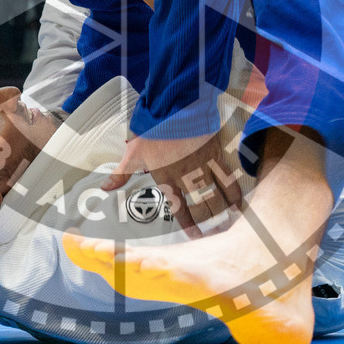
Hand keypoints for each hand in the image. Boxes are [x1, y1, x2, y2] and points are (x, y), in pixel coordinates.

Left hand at [101, 132, 242, 229]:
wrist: (174, 106)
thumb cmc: (153, 129)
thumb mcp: (133, 151)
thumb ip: (121, 173)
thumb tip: (105, 188)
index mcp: (168, 179)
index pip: (180, 209)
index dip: (189, 225)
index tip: (195, 236)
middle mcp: (188, 177)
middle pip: (202, 206)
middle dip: (209, 222)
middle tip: (215, 233)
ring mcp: (204, 167)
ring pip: (217, 196)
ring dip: (223, 211)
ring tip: (227, 224)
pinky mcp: (216, 155)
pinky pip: (228, 178)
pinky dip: (234, 192)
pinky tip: (238, 204)